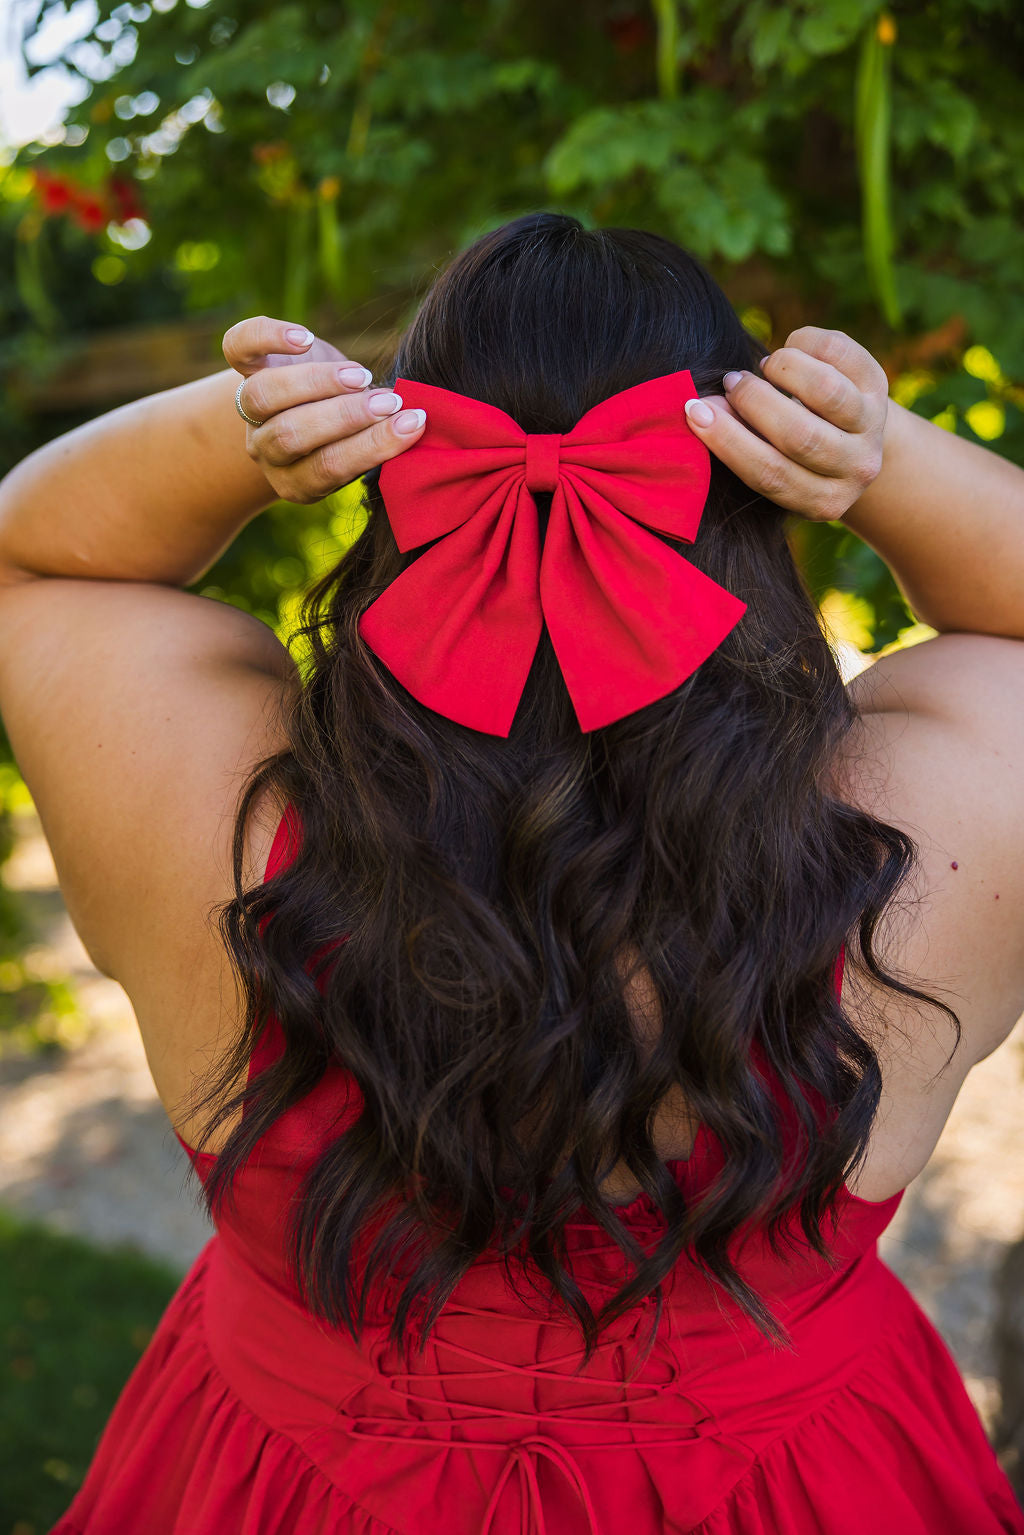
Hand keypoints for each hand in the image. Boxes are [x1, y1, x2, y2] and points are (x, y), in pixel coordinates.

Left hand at [222, 314, 426, 503]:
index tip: (411, 425)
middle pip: (292, 434)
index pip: (325, 468)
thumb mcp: (365, 446)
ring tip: (360, 375)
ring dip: (318, 383)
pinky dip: (269, 337)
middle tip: (391, 401)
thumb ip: (380, 441)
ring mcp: (249, 409)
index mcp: (297, 480)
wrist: (307, 407)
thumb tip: (421, 424)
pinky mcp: (243, 365)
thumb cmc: (352, 432)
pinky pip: (238, 347)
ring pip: (264, 396)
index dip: (369, 447)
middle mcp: (266, 449)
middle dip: (346, 417)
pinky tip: (305, 337)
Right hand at [683, 326, 889, 522]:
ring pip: (825, 391)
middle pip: (800, 435)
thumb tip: (699, 408)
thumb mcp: (770, 459)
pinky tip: (791, 350)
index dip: (728, 440)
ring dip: (782, 369)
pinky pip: (839, 353)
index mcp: (821, 501)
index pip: (770, 473)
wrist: (852, 434)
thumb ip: (737, 440)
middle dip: (753, 401)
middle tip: (730, 381)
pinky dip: (804, 343)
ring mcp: (872, 428)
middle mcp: (855, 470)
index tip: (695, 409)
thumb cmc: (790, 449)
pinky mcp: (879, 384)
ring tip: (764, 366)